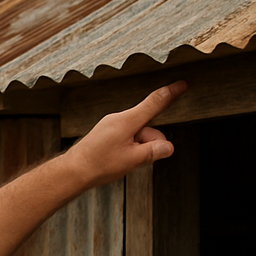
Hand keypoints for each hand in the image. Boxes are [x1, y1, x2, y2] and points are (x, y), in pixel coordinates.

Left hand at [68, 81, 185, 186]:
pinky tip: (118, 160)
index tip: (182, 84)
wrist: (73, 171)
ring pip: (137, 134)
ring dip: (138, 148)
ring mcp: (111, 125)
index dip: (170, 94)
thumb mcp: (131, 160)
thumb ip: (153, 152)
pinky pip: (127, 137)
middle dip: (150, 143)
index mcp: (126, 121)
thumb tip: (168, 147)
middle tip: (138, 159)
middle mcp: (118, 119)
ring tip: (123, 161)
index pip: (154, 103)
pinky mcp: (107, 132)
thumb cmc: (99, 165)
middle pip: (147, 127)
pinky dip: (129, 148)